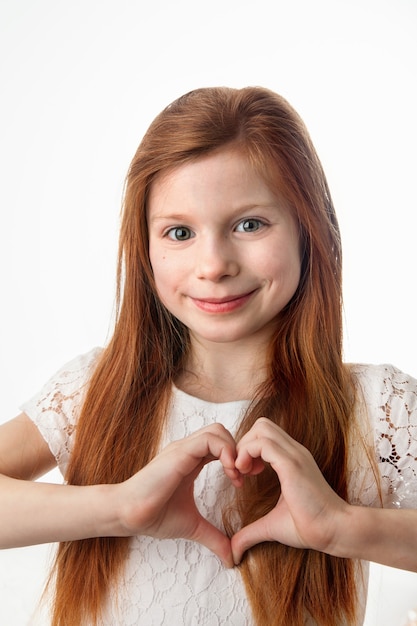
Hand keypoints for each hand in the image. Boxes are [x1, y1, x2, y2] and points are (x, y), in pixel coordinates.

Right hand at [116, 423, 241, 567]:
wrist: (127, 514)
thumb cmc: (154, 516)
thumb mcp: (192, 526)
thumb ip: (213, 537)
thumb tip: (231, 559)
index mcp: (191, 460)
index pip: (221, 445)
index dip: (236, 459)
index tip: (241, 483)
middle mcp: (188, 450)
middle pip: (222, 432)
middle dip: (239, 451)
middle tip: (243, 477)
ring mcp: (183, 449)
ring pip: (218, 430)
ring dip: (234, 450)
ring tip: (235, 476)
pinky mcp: (179, 453)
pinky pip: (209, 439)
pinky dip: (225, 451)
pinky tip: (229, 472)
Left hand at [231, 418, 348, 563]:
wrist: (334, 531)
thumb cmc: (309, 527)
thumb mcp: (272, 525)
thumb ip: (250, 533)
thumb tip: (233, 553)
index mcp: (291, 459)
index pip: (264, 434)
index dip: (247, 449)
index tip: (242, 474)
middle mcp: (294, 451)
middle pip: (261, 424)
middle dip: (243, 443)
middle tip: (239, 470)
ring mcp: (294, 454)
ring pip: (261, 428)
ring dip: (244, 447)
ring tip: (241, 472)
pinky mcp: (292, 463)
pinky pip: (262, 443)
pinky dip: (246, 453)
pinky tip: (246, 474)